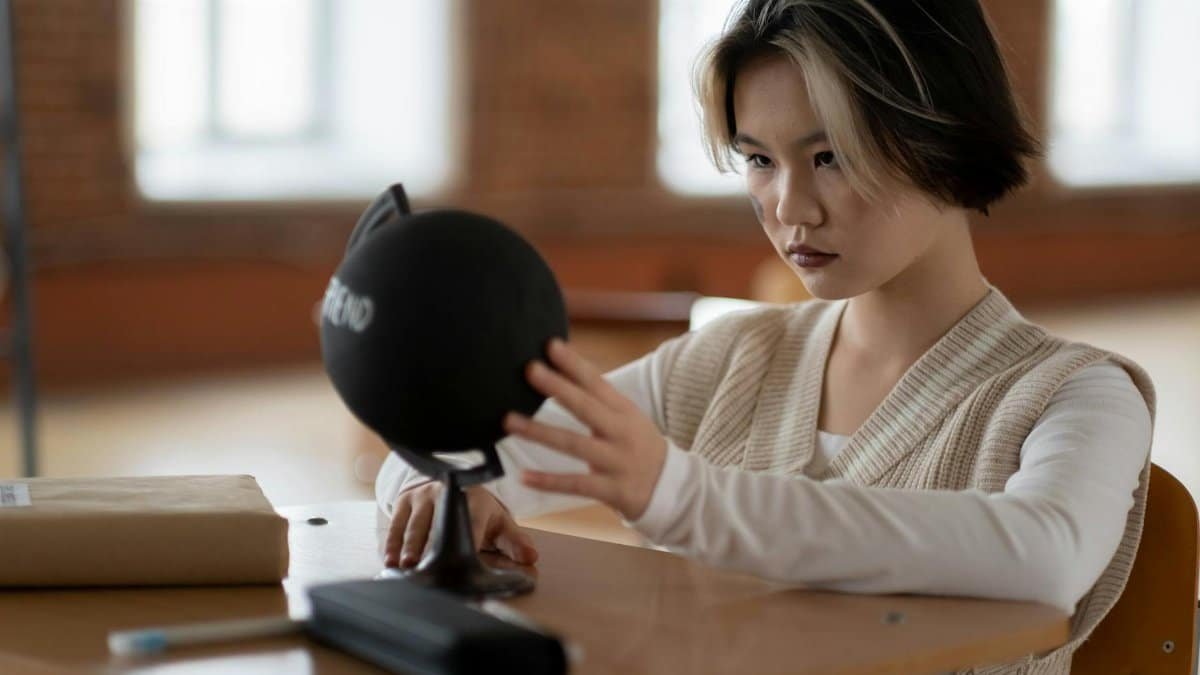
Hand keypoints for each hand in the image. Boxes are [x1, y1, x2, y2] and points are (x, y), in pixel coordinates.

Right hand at [383, 482, 538, 567]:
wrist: (449, 484)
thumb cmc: (477, 511)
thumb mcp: (498, 522)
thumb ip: (514, 541)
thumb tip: (531, 557)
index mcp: (475, 502)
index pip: (473, 524)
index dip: (469, 542)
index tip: (465, 561)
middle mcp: (446, 495)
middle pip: (437, 525)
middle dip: (428, 546)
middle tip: (422, 566)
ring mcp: (423, 496)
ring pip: (414, 525)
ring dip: (406, 546)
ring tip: (403, 566)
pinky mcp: (405, 500)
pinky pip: (396, 524)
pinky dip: (391, 543)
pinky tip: (389, 561)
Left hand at [503, 338, 668, 520]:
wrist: (673, 489)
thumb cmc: (640, 447)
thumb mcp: (628, 419)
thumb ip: (598, 401)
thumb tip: (561, 376)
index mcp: (624, 411)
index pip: (596, 382)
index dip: (574, 364)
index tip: (551, 345)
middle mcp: (621, 432)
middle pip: (586, 407)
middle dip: (557, 387)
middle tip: (530, 369)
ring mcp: (616, 461)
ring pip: (574, 445)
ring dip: (540, 432)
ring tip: (509, 421)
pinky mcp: (612, 489)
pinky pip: (575, 485)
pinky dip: (548, 481)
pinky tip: (523, 476)